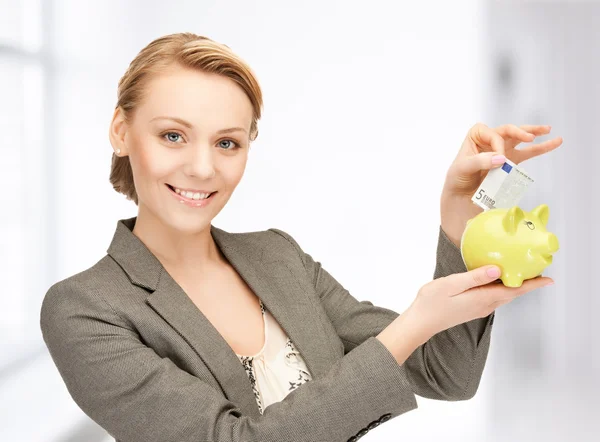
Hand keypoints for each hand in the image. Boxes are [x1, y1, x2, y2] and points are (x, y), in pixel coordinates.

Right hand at [402, 265, 553, 339]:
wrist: (420, 322)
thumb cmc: (431, 302)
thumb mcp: (451, 284)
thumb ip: (475, 277)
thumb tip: (497, 270)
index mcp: (482, 298)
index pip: (514, 290)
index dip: (532, 285)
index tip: (549, 279)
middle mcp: (484, 305)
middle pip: (512, 293)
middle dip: (527, 283)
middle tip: (539, 270)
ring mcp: (479, 308)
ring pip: (503, 295)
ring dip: (514, 285)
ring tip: (522, 272)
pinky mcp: (472, 308)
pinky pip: (493, 296)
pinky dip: (501, 287)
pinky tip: (497, 279)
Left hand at [440, 123, 562, 246]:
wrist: (460, 200)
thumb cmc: (456, 182)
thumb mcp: (460, 170)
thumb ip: (479, 162)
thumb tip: (501, 158)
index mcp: (474, 138)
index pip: (491, 133)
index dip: (497, 143)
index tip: (499, 159)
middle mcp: (489, 143)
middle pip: (507, 130)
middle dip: (519, 131)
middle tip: (529, 137)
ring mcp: (501, 153)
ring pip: (519, 139)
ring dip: (534, 133)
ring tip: (548, 130)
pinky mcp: (509, 165)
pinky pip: (527, 154)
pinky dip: (541, 148)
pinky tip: (554, 142)